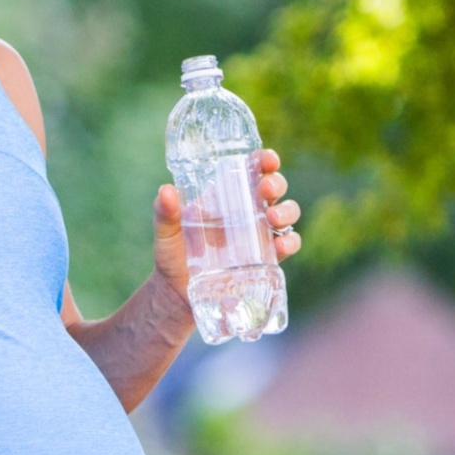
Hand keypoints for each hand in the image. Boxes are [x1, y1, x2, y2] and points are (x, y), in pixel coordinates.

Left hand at [152, 148, 302, 298]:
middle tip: (265, 190)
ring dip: (286, 212)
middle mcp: (247, 212)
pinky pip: (287, 245)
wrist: (177, 294)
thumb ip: (165, 213)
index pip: (251, 171)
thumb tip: (166, 190)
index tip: (267, 159)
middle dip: (276, 183)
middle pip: (274, 188)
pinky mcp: (265, 259)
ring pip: (287, 214)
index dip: (264, 161)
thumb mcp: (166, 233)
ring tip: (272, 218)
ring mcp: (258, 235)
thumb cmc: (173, 256)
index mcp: (226, 197)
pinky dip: (290, 242)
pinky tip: (281, 245)